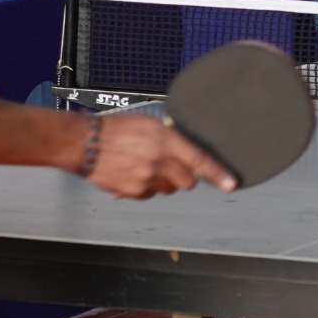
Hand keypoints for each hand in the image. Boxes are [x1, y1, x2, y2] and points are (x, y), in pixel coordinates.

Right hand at [82, 113, 235, 197]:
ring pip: (169, 189)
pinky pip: (151, 194)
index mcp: (164, 140)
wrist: (85, 143)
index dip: (217, 173)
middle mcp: (158, 161)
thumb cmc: (114, 129)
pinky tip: (133, 173)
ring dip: (164, 181)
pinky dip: (147, 187)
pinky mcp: (134, 192)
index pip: (198, 159)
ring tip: (145, 166)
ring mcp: (147, 179)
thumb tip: (184, 151)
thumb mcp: (148, 123)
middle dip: (185, 176)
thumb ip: (169, 137)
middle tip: (171, 166)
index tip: (231, 184)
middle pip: (187, 181)